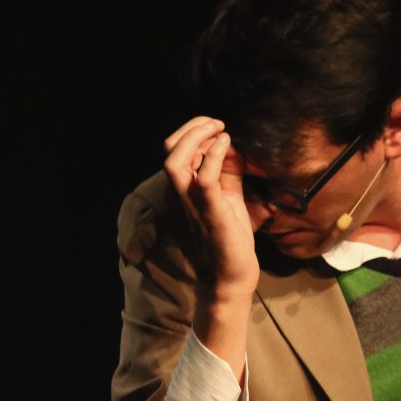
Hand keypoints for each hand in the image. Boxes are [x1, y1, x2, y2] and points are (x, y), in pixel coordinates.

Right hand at [162, 116, 259, 303]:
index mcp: (182, 189)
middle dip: (192, 127)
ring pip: (175, 161)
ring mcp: (191, 203)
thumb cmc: (229, 238)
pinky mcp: (209, 212)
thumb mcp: (227, 196)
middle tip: (217, 123)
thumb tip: (230, 144)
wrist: (231, 276)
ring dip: (197, 137)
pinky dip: (214, 155)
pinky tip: (227, 145)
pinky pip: (204, 178)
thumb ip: (226, 171)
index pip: (173, 150)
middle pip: (168, 149)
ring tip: (219, 130)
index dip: (192, 131)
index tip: (216, 127)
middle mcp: (180, 194)